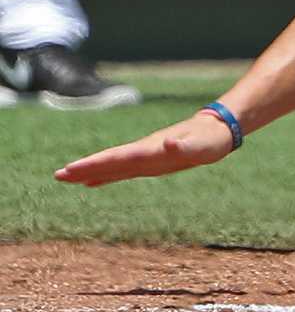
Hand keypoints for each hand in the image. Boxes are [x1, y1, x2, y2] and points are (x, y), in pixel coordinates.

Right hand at [54, 111, 236, 186]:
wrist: (218, 129)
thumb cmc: (210, 140)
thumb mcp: (202, 145)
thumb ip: (186, 145)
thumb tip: (169, 143)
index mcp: (151, 149)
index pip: (119, 157)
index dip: (96, 164)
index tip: (73, 169)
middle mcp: (144, 152)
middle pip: (110, 161)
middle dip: (85, 168)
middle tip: (58, 175)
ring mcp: (145, 156)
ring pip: (113, 165)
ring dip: (90, 172)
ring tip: (66, 178)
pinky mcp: (150, 162)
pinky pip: (123, 170)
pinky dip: (106, 175)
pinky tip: (92, 182)